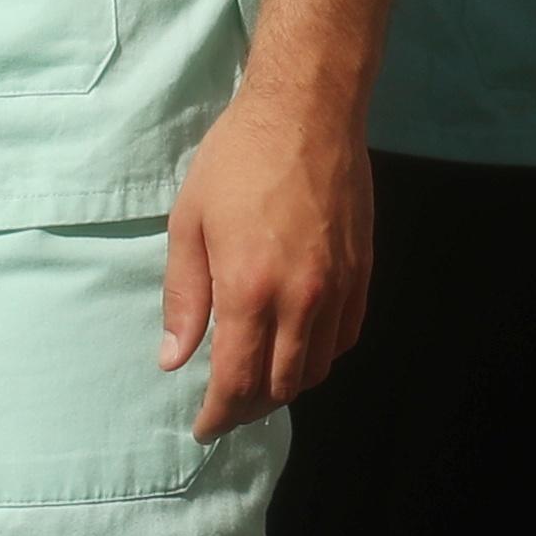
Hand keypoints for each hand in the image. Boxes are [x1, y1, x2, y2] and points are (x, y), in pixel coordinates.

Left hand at [158, 79, 371, 439]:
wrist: (307, 109)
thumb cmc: (237, 160)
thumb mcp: (189, 222)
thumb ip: (183, 297)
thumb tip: (174, 360)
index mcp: (249, 289)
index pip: (237, 382)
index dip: (218, 415)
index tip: (203, 426)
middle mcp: (300, 299)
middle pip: (281, 386)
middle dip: (249, 407)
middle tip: (226, 405)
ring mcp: (337, 286)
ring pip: (317, 368)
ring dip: (287, 385)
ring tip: (260, 379)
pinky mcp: (362, 271)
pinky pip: (347, 336)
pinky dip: (322, 355)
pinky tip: (300, 345)